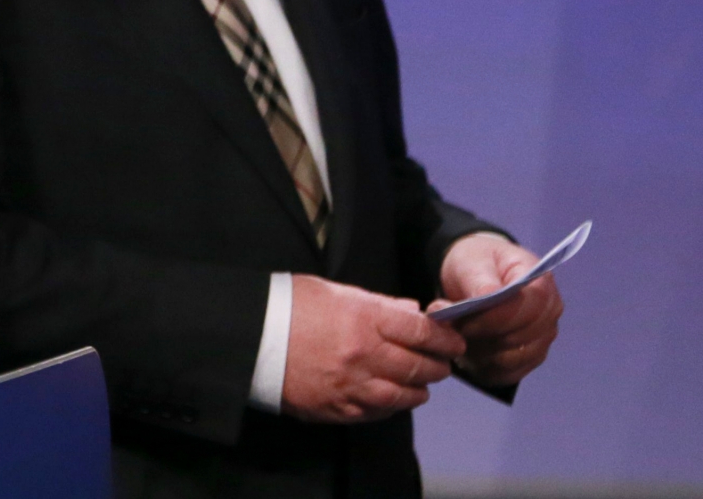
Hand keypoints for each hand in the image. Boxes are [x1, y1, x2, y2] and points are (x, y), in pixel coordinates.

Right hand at [281, 274, 466, 422]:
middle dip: (439, 366)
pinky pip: (377, 412)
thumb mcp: (334, 291)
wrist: (248, 335)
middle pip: (420, 367)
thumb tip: (412, 311)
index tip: (454, 340)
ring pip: (404, 396)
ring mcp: (351, 385)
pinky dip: (391, 405)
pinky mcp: (336, 407)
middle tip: (443, 363)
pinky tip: (392, 398)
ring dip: (419, 390)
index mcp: (364, 319)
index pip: (423, 332)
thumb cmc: (288, 304)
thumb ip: (378, 303)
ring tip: (421, 384)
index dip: (445, 337)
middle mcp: (364, 355)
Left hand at [431, 233, 562, 387]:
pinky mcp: (529, 358)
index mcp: (541, 282)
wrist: (474, 275)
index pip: (528, 308)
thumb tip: (487, 296)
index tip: (462, 319)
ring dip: (480, 352)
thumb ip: (480, 280)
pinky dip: (483, 367)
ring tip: (458, 336)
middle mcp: (550, 313)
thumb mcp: (471, 262)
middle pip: (520, 339)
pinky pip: (507, 374)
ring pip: (512, 360)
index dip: (494, 318)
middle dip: (482, 336)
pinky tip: (467, 350)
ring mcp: (542, 338)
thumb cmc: (476, 263)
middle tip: (452, 327)